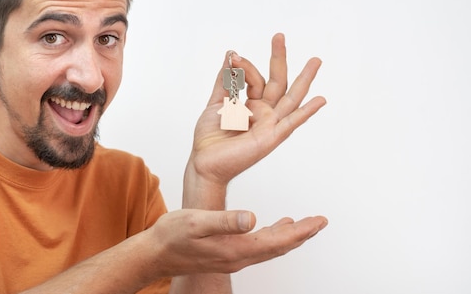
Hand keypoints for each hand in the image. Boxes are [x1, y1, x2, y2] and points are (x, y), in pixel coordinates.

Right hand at [149, 209, 327, 276]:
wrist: (155, 253)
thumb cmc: (172, 236)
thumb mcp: (196, 222)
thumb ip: (224, 221)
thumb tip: (252, 218)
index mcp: (235, 249)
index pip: (277, 241)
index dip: (300, 231)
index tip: (318, 221)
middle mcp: (238, 257)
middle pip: (279, 246)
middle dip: (302, 233)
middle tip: (320, 221)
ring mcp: (233, 256)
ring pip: (270, 247)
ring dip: (289, 235)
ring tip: (304, 224)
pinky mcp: (227, 253)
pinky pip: (258, 246)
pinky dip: (272, 235)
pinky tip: (273, 225)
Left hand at [185, 33, 325, 199]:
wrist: (204, 162)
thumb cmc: (210, 137)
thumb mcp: (216, 102)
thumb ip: (225, 80)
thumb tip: (230, 54)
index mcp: (251, 103)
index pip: (254, 77)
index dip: (245, 65)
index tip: (232, 56)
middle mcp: (264, 111)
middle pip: (277, 81)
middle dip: (278, 58)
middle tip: (279, 36)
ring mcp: (270, 123)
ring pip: (290, 98)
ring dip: (304, 79)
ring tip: (315, 61)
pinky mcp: (272, 137)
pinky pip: (292, 123)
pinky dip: (306, 112)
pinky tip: (320, 100)